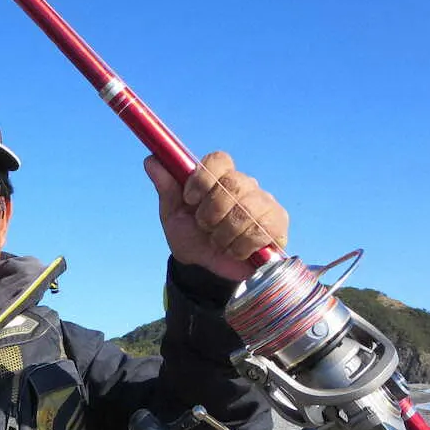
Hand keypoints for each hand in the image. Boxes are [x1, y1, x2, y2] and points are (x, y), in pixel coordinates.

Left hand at [145, 151, 288, 281]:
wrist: (208, 269)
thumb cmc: (192, 238)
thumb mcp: (174, 216)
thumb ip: (166, 188)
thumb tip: (151, 160)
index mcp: (218, 178)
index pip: (218, 159)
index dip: (203, 178)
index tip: (189, 199)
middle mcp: (244, 185)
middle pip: (233, 184)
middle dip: (211, 211)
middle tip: (204, 226)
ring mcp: (264, 202)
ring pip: (246, 209)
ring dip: (224, 233)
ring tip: (218, 242)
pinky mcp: (277, 223)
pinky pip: (261, 230)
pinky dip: (240, 246)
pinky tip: (235, 251)